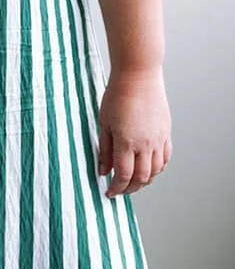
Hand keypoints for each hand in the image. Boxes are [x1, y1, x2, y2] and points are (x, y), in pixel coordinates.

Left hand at [97, 66, 170, 197]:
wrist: (138, 75)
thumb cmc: (117, 95)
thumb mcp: (104, 122)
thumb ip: (104, 149)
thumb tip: (103, 170)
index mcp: (127, 142)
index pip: (123, 175)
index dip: (116, 188)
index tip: (109, 192)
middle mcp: (146, 144)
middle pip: (141, 178)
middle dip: (130, 189)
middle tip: (120, 190)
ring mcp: (158, 140)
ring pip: (155, 171)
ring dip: (144, 181)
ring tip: (133, 182)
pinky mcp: (166, 133)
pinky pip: (165, 159)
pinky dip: (157, 169)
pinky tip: (148, 169)